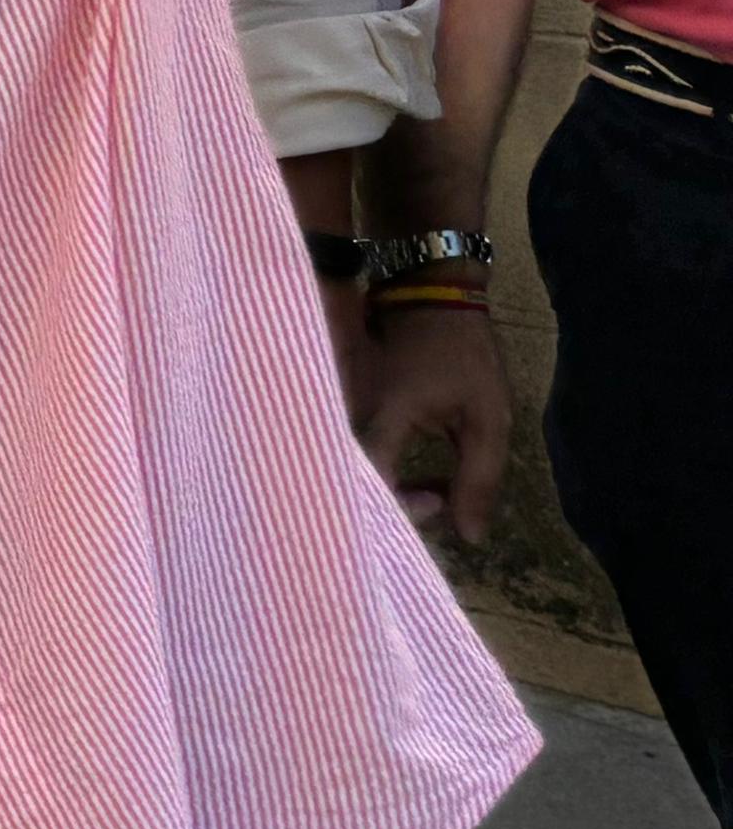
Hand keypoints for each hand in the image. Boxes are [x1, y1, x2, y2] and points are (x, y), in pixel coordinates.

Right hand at [350, 295, 513, 543]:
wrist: (428, 292)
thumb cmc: (463, 351)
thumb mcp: (486, 414)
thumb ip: (479, 477)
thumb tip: (469, 536)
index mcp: (381, 418)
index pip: (374, 487)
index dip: (404, 512)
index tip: (443, 505)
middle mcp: (349, 417)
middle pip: (362, 485)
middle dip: (403, 505)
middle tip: (444, 501)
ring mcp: (342, 411)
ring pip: (361, 472)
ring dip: (399, 489)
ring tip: (439, 488)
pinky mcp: (344, 409)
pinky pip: (361, 454)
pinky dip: (390, 472)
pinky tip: (421, 471)